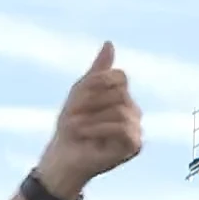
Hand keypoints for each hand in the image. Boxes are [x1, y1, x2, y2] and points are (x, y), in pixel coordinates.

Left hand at [38, 41, 142, 195]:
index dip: (96, 83)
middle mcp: (133, 111)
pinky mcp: (134, 146)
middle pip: (119, 92)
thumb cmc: (70, 126)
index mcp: (122, 96)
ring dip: (90, 117)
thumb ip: (97, 71)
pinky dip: (98, 129)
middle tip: (70, 115)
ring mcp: (136, 128)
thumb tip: (109, 43)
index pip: (119, 76)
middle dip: (90, 101)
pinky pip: (122, 128)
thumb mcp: (80, 92)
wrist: (63, 156)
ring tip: (74, 127)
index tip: (75, 97)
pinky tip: (84, 134)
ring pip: (119, 109)